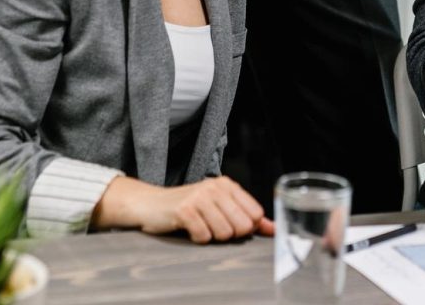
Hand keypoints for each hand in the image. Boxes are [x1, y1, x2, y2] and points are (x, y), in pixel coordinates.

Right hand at [94, 175, 273, 242]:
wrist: (152, 204)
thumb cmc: (189, 207)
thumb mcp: (219, 207)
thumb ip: (247, 217)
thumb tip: (273, 229)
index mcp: (228, 185)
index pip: (255, 214)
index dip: (246, 228)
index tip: (230, 225)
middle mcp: (216, 187)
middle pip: (242, 226)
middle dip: (229, 234)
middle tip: (212, 226)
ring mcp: (200, 197)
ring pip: (224, 233)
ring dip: (212, 237)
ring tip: (200, 226)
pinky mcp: (185, 210)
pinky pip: (204, 236)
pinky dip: (198, 239)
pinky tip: (189, 229)